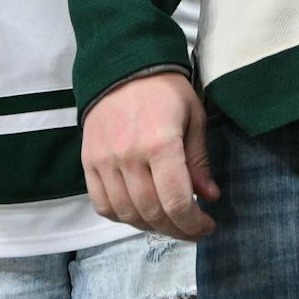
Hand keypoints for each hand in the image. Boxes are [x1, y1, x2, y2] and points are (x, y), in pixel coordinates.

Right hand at [81, 72, 217, 241]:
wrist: (122, 68)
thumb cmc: (165, 91)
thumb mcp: (194, 117)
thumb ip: (199, 160)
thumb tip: (209, 197)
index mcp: (160, 144)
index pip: (176, 202)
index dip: (193, 224)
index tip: (206, 227)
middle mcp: (128, 157)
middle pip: (152, 213)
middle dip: (176, 229)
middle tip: (192, 229)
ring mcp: (104, 161)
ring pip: (126, 214)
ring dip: (150, 226)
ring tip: (168, 221)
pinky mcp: (88, 163)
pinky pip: (102, 204)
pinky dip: (122, 216)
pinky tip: (139, 213)